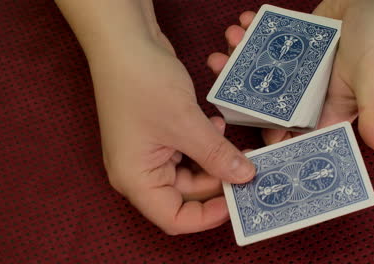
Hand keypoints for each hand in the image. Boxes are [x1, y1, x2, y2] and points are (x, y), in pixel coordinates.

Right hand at [88, 32, 254, 234]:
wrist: (124, 40)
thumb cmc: (143, 83)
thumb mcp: (186, 124)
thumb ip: (217, 155)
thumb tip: (245, 176)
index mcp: (135, 179)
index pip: (174, 218)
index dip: (207, 216)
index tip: (237, 201)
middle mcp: (139, 171)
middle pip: (185, 194)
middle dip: (218, 182)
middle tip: (248, 169)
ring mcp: (148, 151)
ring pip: (190, 170)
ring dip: (214, 160)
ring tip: (235, 144)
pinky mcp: (158, 134)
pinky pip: (187, 150)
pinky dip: (205, 143)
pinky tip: (216, 124)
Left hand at [208, 0, 373, 154]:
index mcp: (325, 112)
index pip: (290, 136)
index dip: (263, 135)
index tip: (234, 126)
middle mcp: (307, 95)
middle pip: (264, 102)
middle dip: (238, 88)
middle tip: (219, 65)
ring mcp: (297, 70)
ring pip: (260, 72)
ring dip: (240, 55)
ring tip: (232, 36)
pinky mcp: (293, 47)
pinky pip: (267, 44)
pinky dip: (253, 32)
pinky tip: (245, 20)